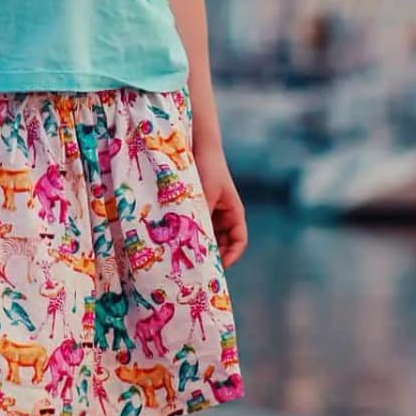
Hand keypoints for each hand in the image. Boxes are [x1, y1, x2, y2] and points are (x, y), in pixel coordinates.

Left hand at [195, 145, 247, 266]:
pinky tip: (176, 241)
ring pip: (206, 238)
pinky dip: (188, 235)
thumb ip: (200, 219)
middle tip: (197, 268)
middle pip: (222, 244)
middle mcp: (223, 216)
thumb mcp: (205, 196)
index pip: (239, 242)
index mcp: (234, 213)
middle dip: (212, 256)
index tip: (217, 266)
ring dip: (198, 246)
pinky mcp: (194, 208)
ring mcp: (208, 213)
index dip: (231, 256)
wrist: (197, 146)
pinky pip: (193, 227)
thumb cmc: (207, 169)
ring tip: (185, 258)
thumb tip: (191, 244)